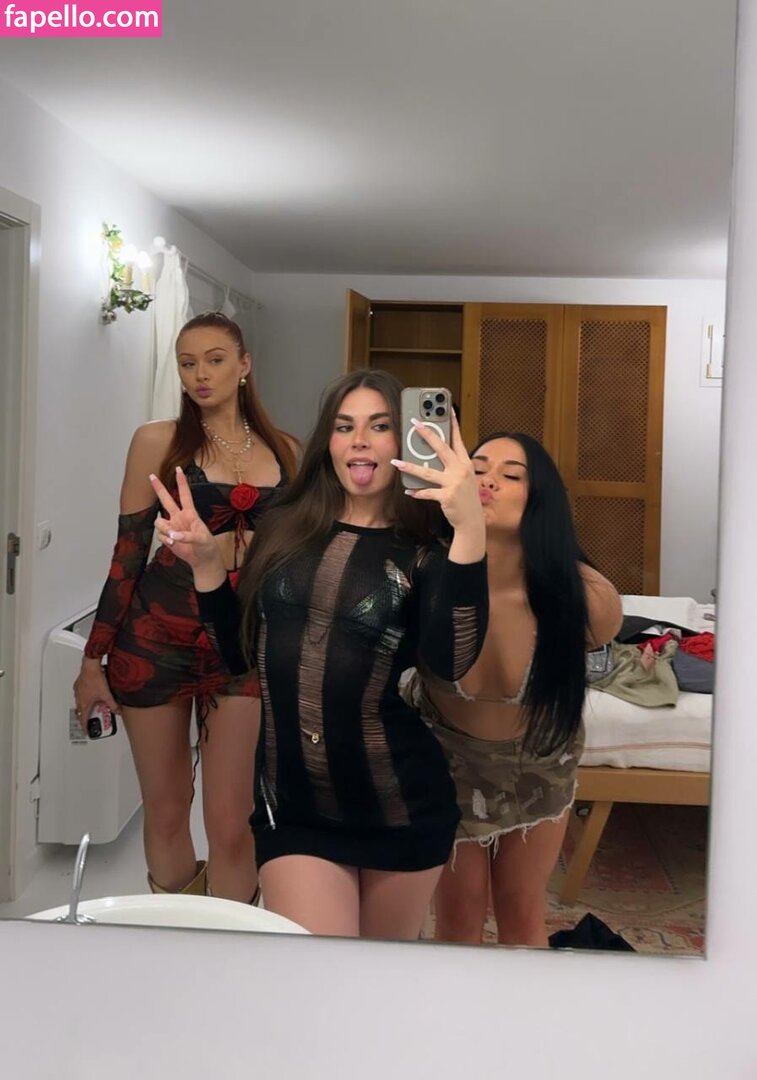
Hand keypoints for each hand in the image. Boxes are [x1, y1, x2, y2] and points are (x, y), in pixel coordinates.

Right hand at [73, 658, 118, 732]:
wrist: (90, 666)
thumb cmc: (95, 679)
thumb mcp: (107, 695)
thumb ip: (113, 705)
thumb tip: (117, 710)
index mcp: (84, 704)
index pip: (83, 719)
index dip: (85, 727)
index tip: (86, 731)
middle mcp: (79, 698)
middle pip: (80, 712)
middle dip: (85, 716)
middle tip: (90, 720)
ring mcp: (78, 691)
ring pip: (80, 703)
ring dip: (85, 706)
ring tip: (92, 707)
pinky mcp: (79, 685)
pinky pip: (80, 694)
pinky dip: (84, 697)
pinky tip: (90, 694)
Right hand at [149, 467, 224, 587]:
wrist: (202, 560)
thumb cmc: (206, 546)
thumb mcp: (202, 539)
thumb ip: (187, 535)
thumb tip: (173, 535)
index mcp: (190, 513)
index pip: (185, 495)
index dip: (181, 482)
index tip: (178, 469)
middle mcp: (179, 517)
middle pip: (166, 500)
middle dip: (159, 488)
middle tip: (151, 476)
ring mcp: (172, 526)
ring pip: (159, 522)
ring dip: (165, 530)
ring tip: (175, 538)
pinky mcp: (167, 537)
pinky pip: (160, 536)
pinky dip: (166, 540)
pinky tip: (174, 544)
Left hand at [391, 410, 484, 533]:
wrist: (472, 520)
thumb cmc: (465, 497)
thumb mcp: (463, 477)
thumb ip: (451, 464)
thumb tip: (432, 453)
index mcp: (465, 462)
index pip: (458, 439)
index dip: (452, 423)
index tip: (447, 408)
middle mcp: (461, 470)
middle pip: (441, 448)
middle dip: (427, 434)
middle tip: (414, 423)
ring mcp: (454, 483)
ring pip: (427, 472)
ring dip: (409, 467)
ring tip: (396, 462)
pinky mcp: (447, 496)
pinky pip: (427, 492)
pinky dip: (417, 492)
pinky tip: (409, 490)